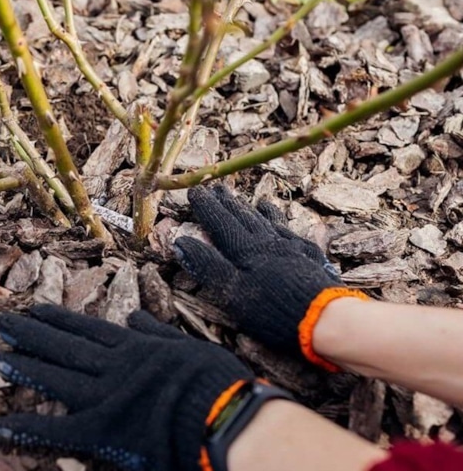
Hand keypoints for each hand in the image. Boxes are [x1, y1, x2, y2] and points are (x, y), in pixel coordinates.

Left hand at [0, 304, 253, 470]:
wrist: (223, 415)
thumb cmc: (216, 383)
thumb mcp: (189, 346)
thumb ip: (158, 333)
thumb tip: (136, 317)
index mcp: (135, 347)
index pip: (88, 330)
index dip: (59, 320)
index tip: (36, 309)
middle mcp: (113, 365)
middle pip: (65, 346)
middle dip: (33, 334)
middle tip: (4, 323)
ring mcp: (104, 395)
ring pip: (56, 377)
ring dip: (26, 366)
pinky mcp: (101, 429)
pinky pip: (58, 429)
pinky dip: (30, 427)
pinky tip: (3, 424)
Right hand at [174, 185, 366, 370]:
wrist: (325, 319)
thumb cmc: (273, 310)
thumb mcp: (232, 292)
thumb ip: (207, 266)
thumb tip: (181, 242)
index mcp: (246, 251)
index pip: (221, 223)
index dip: (206, 207)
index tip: (194, 191)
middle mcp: (268, 243)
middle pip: (244, 217)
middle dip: (227, 203)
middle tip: (216, 187)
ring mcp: (291, 248)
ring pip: (267, 222)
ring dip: (253, 209)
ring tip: (246, 199)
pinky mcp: (309, 257)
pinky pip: (289, 231)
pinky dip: (278, 221)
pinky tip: (279, 219)